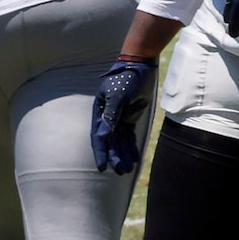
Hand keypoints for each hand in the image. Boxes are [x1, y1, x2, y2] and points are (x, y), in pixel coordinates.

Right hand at [89, 56, 156, 175]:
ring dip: (123, 155)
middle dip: (114, 157)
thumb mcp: (117, 97)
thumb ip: (110, 116)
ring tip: (127, 170)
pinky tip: (134, 159)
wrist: (139, 68)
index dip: (100, 153)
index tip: (101, 168)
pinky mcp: (129, 119)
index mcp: (99, 112)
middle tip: (120, 172)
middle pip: (109, 142)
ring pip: (119, 142)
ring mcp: (119, 119)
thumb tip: (102, 137)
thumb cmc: (125, 79)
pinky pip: (129, 137)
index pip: (98, 137)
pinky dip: (131, 148)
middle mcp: (107, 118)